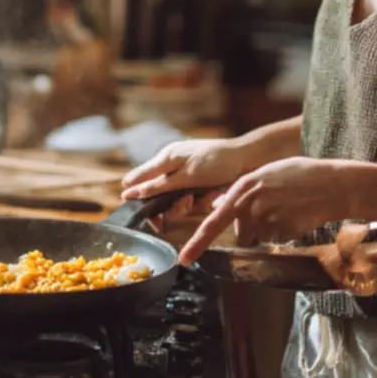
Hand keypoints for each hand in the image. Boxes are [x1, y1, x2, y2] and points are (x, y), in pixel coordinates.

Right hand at [119, 137, 263, 227]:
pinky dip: (202, 201)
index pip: (139, 182)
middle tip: (188, 202)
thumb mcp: (185, 174)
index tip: (151, 218)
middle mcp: (173, 168)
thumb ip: (157, 184)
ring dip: (189, 204)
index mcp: (165, 159)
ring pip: (176, 203)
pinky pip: (193, 201)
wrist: (249, 159)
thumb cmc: (217, 161)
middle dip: (173, 206)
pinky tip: (213, 195)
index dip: (139, 200)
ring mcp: (187, 177)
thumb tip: (127, 189)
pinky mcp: (200, 186)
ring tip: (202, 196)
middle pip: (159, 197)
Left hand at [177, 157, 355, 265]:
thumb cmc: (300, 175)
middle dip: (253, 228)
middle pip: (242, 233)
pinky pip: (277, 240)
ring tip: (289, 209)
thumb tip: (218, 205)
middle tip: (275, 209)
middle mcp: (250, 206)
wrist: (331, 184)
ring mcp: (266, 221)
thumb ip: (241, 191)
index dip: (197, 243)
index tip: (185, 259)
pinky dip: (285, 233)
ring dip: (271, 230)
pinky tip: (297, 216)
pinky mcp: (282, 232)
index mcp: (243, 189)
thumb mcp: (265, 174)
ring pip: (261, 237)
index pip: (214, 222)